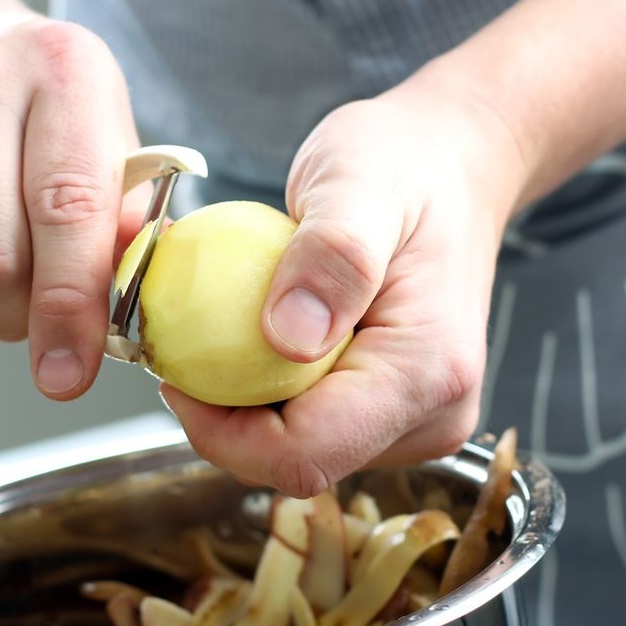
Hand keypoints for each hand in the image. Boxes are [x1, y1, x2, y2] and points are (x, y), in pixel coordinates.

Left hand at [162, 86, 525, 496]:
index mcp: (428, 373)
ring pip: (300, 447)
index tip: (175, 373)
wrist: (450, 166)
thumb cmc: (408, 164)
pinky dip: (268, 387)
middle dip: (226, 416)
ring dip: (245, 401)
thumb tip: (289, 339)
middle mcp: (431, 414)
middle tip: (187, 337)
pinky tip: (251, 333)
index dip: (222, 434)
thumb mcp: (360, 182)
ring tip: (222, 326)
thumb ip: (332, 256)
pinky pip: (312, 421)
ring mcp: (415, 418)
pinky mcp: (393, 408)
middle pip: (298, 461)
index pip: (307, 454)